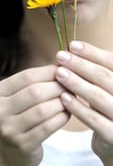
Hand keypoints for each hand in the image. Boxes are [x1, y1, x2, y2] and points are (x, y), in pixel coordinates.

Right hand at [0, 65, 69, 165]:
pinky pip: (48, 127)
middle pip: (35, 92)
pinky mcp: (22, 144)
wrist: (9, 153)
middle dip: (57, 87)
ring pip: (43, 110)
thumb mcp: (18, 97)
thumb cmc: (19, 116)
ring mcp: (8, 129)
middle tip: (71, 86)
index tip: (64, 70)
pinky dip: (61, 118)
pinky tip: (67, 113)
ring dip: (61, 103)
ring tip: (70, 99)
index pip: (26, 76)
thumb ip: (34, 82)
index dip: (48, 72)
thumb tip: (61, 66)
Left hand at [55, 41, 112, 165]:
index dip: (92, 52)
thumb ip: (95, 69)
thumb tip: (71, 50)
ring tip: (59, 73)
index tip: (72, 45)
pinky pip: (94, 120)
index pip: (112, 62)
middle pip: (104, 77)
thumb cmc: (107, 106)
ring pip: (98, 97)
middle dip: (80, 65)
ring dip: (76, 83)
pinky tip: (64, 97)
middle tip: (60, 56)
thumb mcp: (105, 85)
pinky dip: (78, 107)